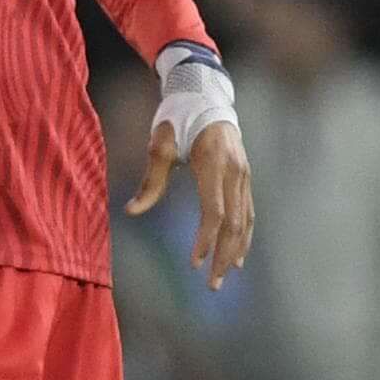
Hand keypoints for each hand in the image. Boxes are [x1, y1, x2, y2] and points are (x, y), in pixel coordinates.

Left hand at [129, 116, 252, 286]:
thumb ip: (150, 182)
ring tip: (224, 275)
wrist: (204, 95)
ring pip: (245, 220)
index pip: (214, 211)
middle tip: (211, 284)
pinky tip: (237, 254)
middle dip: (222, 255)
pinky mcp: (245, 176)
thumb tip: (130, 211)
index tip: (194, 263)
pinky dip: (244, 235)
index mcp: (214, 163)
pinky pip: (248, 211)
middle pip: (233, 223)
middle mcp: (235, 171)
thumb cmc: (177, 119)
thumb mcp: (158, 146)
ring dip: (235, 250)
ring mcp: (244, 174)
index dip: (205, 240)